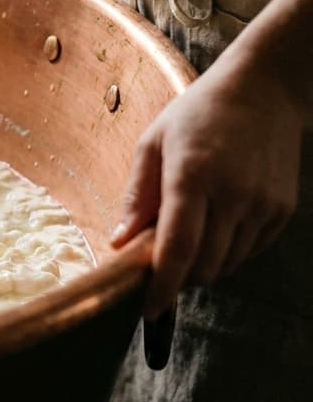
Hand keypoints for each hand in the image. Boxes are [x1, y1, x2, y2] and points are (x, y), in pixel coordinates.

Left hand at [109, 56, 300, 318]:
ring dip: (202, 267)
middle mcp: (233, 194)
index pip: (177, 248)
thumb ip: (136, 196)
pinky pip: (249, 250)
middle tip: (158, 268)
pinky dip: (227, 253)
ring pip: (227, 263)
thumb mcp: (153, 143)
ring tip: (185, 241)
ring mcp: (263, 203)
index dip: (161, 286)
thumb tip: (118, 243)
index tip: (147, 311)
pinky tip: (215, 227)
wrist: (265, 89)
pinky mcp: (282, 209)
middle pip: (203, 265)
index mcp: (192, 175)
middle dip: (178, 278)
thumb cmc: (197, 113)